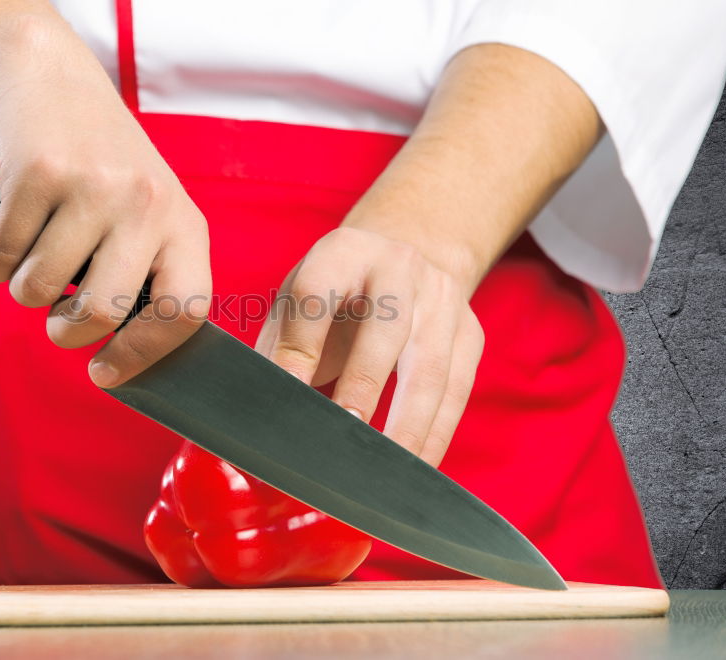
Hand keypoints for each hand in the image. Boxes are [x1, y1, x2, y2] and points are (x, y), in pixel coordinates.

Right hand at [0, 25, 210, 386]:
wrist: (50, 79)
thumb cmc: (99, 163)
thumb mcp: (146, 210)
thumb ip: (144, 272)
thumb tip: (124, 356)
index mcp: (183, 223)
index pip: (185, 311)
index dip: (144, 354)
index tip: (106, 371)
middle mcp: (146, 205)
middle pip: (102, 313)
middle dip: (66, 330)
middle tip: (57, 316)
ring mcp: (93, 188)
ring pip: (40, 289)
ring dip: (23, 286)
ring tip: (34, 250)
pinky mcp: (38, 174)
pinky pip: (0, 257)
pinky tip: (10, 225)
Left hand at [255, 227, 483, 466]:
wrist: (405, 256)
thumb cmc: (336, 292)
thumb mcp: (298, 298)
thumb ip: (279, 348)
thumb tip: (255, 415)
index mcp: (342, 253)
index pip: (316, 296)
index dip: (299, 348)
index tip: (285, 397)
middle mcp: (398, 267)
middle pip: (385, 331)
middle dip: (363, 388)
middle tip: (340, 438)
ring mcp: (442, 298)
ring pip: (429, 368)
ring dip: (407, 426)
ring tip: (380, 472)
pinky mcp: (470, 332)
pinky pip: (457, 390)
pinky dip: (436, 434)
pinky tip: (415, 468)